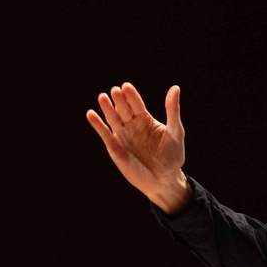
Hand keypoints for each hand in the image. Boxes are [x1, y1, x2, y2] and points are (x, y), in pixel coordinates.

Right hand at [86, 82, 189, 214]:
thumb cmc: (172, 156)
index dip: (131, 96)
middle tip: (115, 91)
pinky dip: (98, 125)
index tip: (126, 86)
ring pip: (113, 119)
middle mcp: (131, 125)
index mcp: (145, 119)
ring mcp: (122, 136)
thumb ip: (172, 110)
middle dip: (119, 100)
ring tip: (103, 97)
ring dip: (107, 108)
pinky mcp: (115, 148)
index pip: (136, 104)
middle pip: (123, 109)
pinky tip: (91, 114)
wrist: (164, 180)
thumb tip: (175, 88)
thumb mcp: (175, 131)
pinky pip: (105, 135)